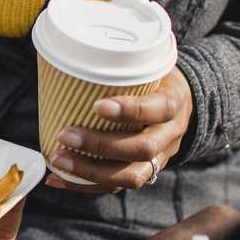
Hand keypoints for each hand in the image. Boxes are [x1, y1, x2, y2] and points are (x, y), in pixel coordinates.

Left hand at [45, 67, 193, 193]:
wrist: (184, 106)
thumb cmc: (156, 81)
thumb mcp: (151, 66)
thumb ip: (123, 65)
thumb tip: (73, 52)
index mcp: (173, 103)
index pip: (158, 109)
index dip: (130, 110)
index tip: (98, 105)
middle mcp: (168, 136)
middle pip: (142, 149)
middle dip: (101, 145)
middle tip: (65, 135)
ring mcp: (158, 159)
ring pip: (131, 176)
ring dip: (90, 172)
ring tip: (58, 159)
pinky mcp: (142, 173)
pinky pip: (115, 187)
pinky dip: (82, 185)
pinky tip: (56, 178)